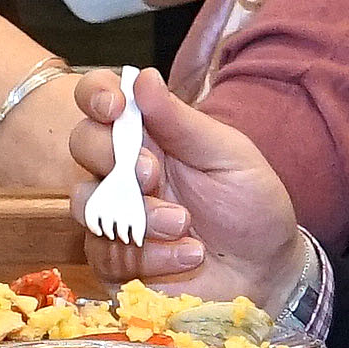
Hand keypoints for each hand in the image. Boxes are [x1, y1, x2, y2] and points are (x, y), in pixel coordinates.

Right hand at [81, 69, 303, 302]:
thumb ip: (182, 121)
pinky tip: (188, 255)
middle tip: (153, 173)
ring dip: (136, 213)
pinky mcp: (115, 262)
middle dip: (111, 156)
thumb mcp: (227, 156)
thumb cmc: (250, 205)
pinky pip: (105, 254)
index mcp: (148, 132)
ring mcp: (115, 215)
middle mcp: (123, 169)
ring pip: (86, 202)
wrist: (267, 270)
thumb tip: (143, 77)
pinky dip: (149, 255)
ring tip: (184, 224)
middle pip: (81, 143)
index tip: (114, 107)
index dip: (95, 94)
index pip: (100, 98)